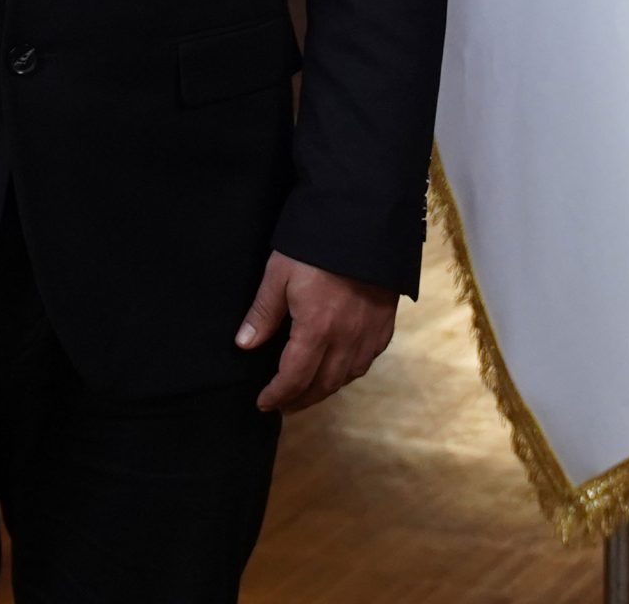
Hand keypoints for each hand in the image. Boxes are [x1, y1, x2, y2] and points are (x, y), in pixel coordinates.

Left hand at [236, 251, 396, 412]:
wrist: (365, 223)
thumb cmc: (316, 246)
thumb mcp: (279, 272)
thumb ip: (263, 312)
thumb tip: (244, 345)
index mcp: (317, 329)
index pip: (295, 378)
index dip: (277, 395)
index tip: (263, 403)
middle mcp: (346, 340)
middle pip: (322, 385)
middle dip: (300, 400)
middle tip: (282, 405)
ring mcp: (369, 335)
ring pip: (346, 378)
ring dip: (324, 390)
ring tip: (306, 392)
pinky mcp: (384, 325)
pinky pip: (366, 362)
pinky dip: (348, 373)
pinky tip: (338, 370)